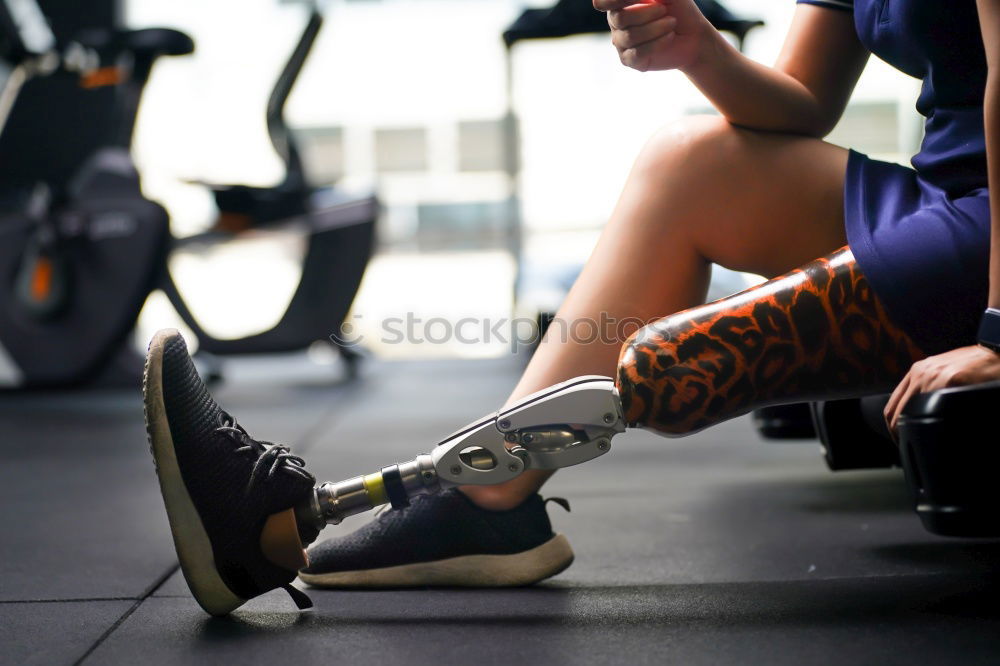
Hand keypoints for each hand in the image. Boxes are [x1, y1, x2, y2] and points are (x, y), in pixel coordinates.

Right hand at [593, 0, 712, 72]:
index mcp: (619, 4)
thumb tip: (642, 0)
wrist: (693, 35)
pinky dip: (657, 43)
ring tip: (672, 23)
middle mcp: (616, 23)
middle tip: (664, 10)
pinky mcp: (630, 60)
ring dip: (655, 28)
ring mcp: (621, 43)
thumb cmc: (678, 9)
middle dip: (645, 13)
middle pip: (619, 18)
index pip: (602, 2)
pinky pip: (637, 53)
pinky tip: (670, 37)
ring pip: (629, 36)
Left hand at [884, 345, 999, 434]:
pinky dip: (932, 424)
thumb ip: (928, 390)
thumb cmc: (974, 365)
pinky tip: (937, 432)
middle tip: (907, 446)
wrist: (994, 354)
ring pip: (910, 412)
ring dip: (913, 431)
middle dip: (898, 433)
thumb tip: (917, 413)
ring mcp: (933, 376)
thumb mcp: (943, 374)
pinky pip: (934, 408)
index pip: (892, 404)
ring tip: (920, 443)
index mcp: (917, 372)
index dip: (893, 426)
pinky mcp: (949, 379)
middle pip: (896, 411)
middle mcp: (920, 373)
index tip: (900, 438)